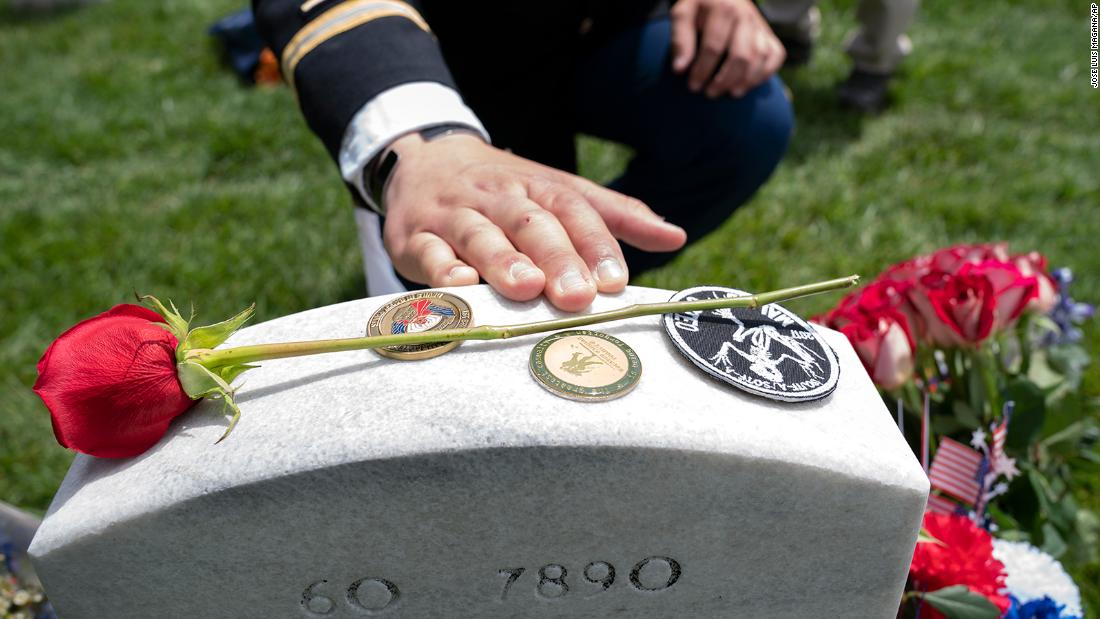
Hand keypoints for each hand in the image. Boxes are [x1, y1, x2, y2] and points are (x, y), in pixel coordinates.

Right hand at [380, 134, 686, 311]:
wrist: (422, 158)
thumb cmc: (504, 191)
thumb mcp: (557, 192)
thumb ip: (614, 216)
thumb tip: (675, 236)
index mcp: (538, 187)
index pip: (572, 210)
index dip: (596, 244)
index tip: (617, 281)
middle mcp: (499, 198)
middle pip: (531, 223)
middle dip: (556, 258)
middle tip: (579, 295)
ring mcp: (455, 215)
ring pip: (480, 234)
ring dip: (503, 261)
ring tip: (526, 288)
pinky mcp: (415, 236)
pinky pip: (429, 251)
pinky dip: (443, 269)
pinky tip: (461, 285)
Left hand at [670, 0, 785, 97]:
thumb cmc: (699, 8)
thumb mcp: (683, 15)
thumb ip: (680, 40)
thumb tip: (679, 69)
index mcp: (723, 9)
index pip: (714, 47)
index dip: (703, 70)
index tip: (693, 86)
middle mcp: (745, 16)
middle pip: (741, 56)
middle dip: (725, 79)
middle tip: (710, 93)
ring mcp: (760, 25)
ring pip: (760, 57)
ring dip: (746, 80)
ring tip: (731, 93)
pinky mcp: (768, 33)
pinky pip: (776, 55)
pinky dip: (766, 72)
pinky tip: (749, 84)